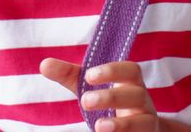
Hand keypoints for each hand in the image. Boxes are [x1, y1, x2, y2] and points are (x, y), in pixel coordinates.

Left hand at [41, 58, 159, 131]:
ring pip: (142, 121)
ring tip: (98, 128)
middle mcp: (142, 101)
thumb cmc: (111, 102)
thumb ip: (69, 76)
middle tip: (85, 101)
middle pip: (136, 94)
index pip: (131, 69)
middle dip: (111, 97)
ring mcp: (146, 122)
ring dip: (121, 125)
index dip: (112, 70)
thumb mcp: (90, 88)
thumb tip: (44, 64)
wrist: (140, 129)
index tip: (89, 75)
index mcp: (131, 82)